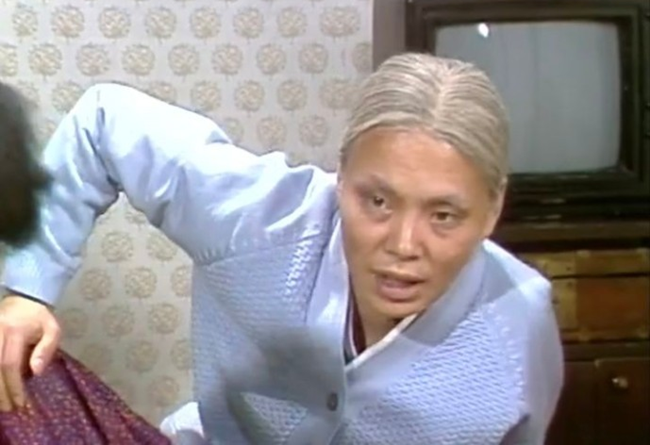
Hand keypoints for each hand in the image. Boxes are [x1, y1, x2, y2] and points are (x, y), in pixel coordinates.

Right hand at [0, 295, 59, 410]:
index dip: (14, 385)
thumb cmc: (38, 318)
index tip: (21, 402)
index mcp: (14, 331)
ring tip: (2, 404)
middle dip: (0, 392)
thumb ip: (46, 349)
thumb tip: (36, 372)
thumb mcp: (52, 329)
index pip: (10, 364)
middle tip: (8, 408)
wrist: (20, 299)